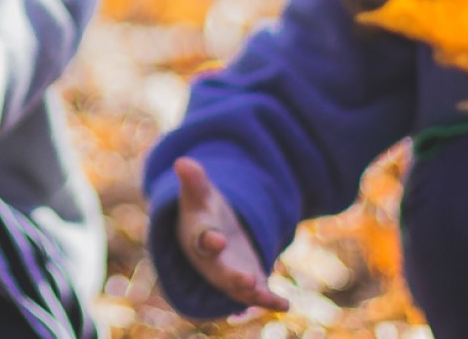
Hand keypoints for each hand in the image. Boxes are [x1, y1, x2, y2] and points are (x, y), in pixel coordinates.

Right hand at [172, 157, 289, 311]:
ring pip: (238, 289)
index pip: (202, 240)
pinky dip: (269, 301)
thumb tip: (182, 162)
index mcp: (198, 238)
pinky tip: (285, 305)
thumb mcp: (199, 194)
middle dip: (233, 278)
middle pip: (220, 273)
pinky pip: (256, 295)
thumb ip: (194, 180)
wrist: (207, 234)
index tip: (217, 239)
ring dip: (252, 294)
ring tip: (266, 297)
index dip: (209, 240)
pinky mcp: (247, 280)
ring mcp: (229, 274)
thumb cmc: (202, 211)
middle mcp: (212, 262)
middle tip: (247, 282)